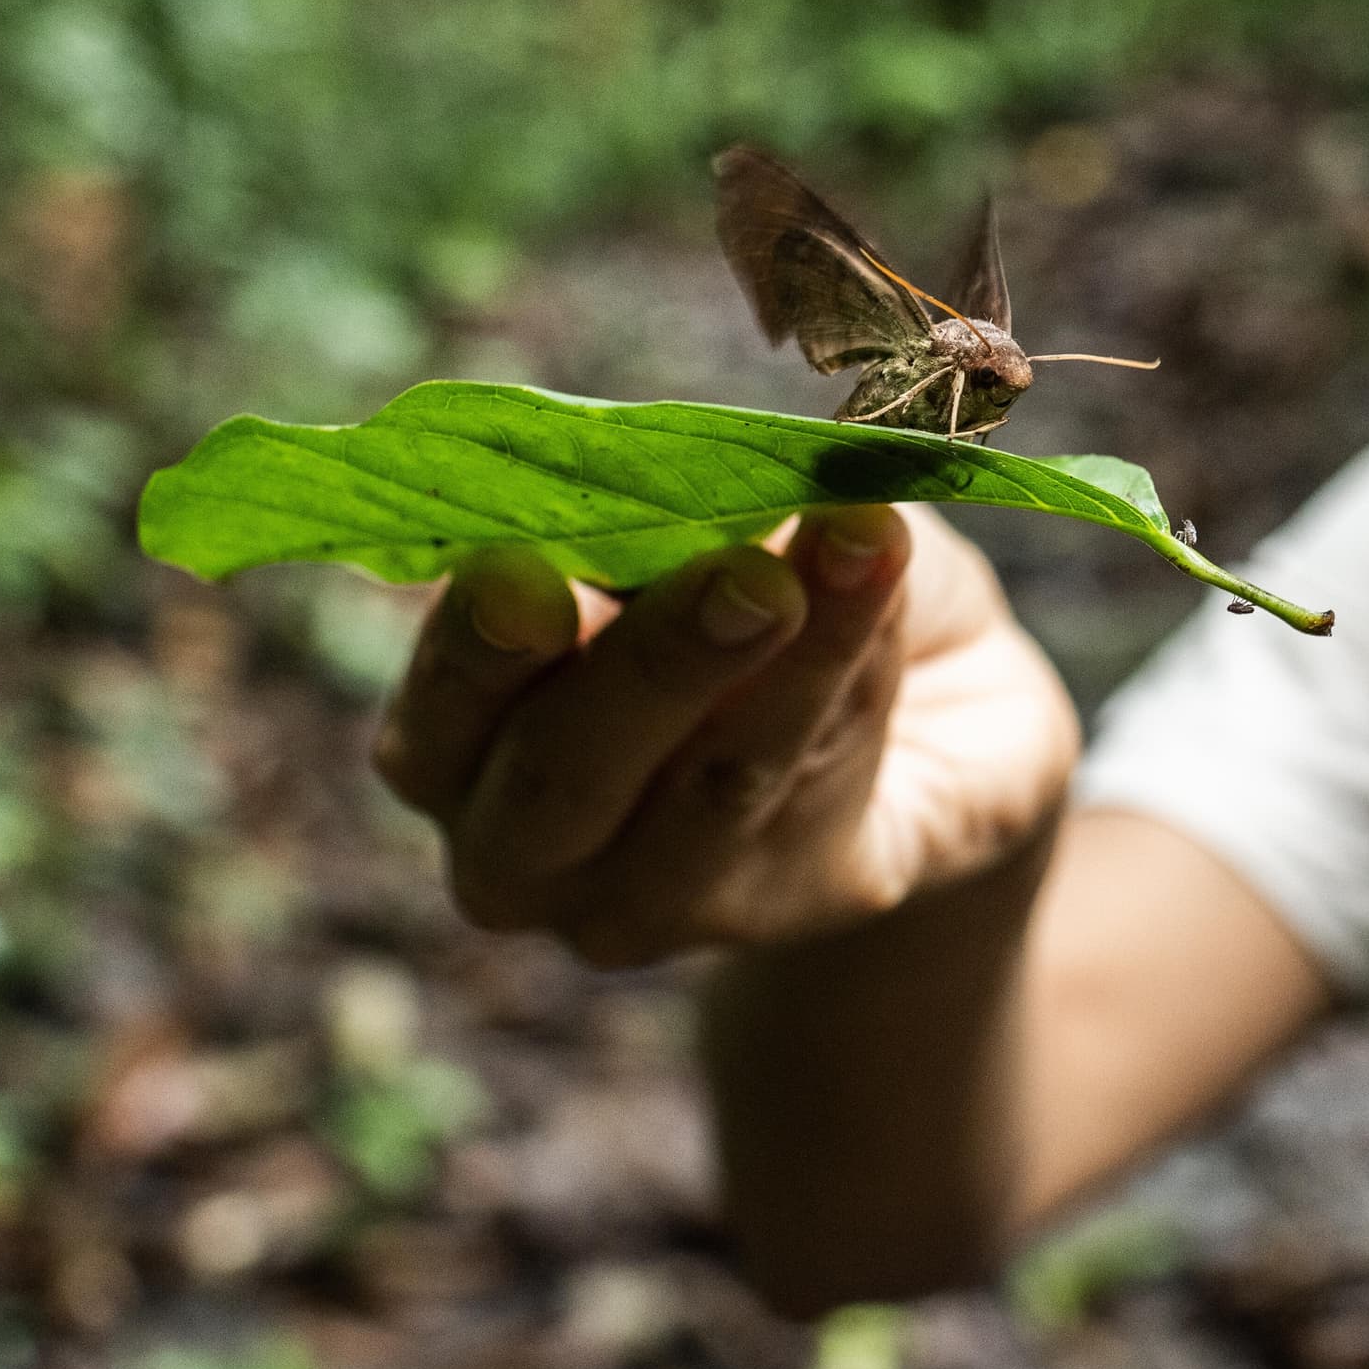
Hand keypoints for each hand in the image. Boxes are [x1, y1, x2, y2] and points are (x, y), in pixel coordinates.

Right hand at [372, 504, 1079, 966]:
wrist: (928, 689)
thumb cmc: (750, 576)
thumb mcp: (688, 524)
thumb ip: (658, 511)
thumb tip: (676, 465)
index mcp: (453, 746)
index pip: (440, 715)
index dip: (473, 652)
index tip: (519, 573)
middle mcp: (523, 852)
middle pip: (563, 778)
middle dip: (653, 664)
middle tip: (742, 576)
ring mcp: (647, 901)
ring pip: (714, 785)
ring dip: (787, 658)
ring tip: (844, 549)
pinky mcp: (787, 903)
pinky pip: (821, 785)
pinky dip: (858, 668)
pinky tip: (882, 573)